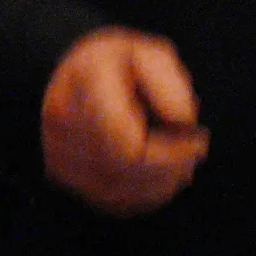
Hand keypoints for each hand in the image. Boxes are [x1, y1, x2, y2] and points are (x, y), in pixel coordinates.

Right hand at [41, 27, 210, 217]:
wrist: (76, 75)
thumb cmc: (120, 63)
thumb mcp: (152, 54)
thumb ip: (168, 82)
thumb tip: (182, 121)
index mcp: (86, 80)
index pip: (126, 142)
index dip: (170, 151)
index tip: (198, 137)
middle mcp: (62, 120)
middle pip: (123, 168)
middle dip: (169, 166)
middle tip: (196, 150)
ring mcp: (57, 151)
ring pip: (115, 191)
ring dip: (159, 184)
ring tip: (184, 163)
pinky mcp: (63, 175)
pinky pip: (108, 201)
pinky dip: (143, 195)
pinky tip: (164, 177)